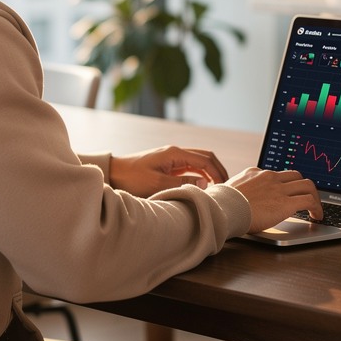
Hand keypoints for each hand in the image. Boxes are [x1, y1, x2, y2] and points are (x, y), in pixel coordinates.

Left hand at [108, 146, 229, 196]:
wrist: (114, 173)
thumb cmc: (133, 178)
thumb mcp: (158, 184)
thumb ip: (182, 183)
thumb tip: (205, 184)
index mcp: (175, 153)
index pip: (205, 160)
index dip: (217, 173)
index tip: (223, 188)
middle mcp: (176, 152)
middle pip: (205, 156)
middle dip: (218, 170)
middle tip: (226, 186)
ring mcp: (172, 158)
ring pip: (199, 161)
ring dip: (210, 172)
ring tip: (218, 187)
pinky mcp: (168, 165)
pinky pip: (190, 167)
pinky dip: (200, 175)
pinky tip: (203, 186)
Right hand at [226, 167, 322, 231]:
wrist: (223, 209)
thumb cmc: (221, 204)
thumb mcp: (228, 190)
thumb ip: (238, 191)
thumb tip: (234, 198)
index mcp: (255, 173)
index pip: (277, 175)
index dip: (286, 185)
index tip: (289, 194)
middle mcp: (269, 177)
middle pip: (296, 175)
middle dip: (304, 187)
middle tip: (307, 199)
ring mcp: (278, 188)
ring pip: (307, 185)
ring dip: (314, 196)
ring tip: (316, 209)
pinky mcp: (285, 202)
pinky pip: (309, 201)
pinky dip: (317, 208)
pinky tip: (317, 216)